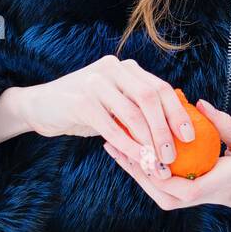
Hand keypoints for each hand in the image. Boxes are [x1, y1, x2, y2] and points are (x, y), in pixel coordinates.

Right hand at [13, 55, 194, 178]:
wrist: (40, 105)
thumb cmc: (84, 108)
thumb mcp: (113, 102)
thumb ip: (138, 107)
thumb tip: (174, 129)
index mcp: (125, 68)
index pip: (160, 88)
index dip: (177, 113)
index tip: (189, 136)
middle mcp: (113, 69)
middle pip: (150, 98)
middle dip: (165, 129)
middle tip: (173, 155)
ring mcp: (95, 82)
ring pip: (133, 113)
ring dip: (148, 142)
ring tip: (157, 163)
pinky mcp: (80, 101)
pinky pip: (111, 127)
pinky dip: (127, 146)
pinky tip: (137, 160)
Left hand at [103, 100, 230, 231]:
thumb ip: (225, 126)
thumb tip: (199, 103)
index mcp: (216, 186)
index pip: (180, 187)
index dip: (155, 170)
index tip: (137, 150)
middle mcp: (203, 196)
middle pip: (161, 192)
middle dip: (136, 170)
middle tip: (115, 145)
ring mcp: (200, 198)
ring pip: (161, 193)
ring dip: (139, 172)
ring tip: (119, 149)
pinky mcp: (199, 194)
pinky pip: (169, 187)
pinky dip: (151, 173)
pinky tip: (140, 154)